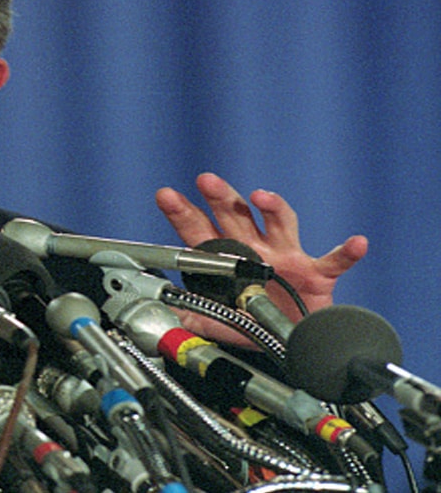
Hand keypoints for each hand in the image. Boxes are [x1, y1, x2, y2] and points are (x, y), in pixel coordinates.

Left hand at [155, 172, 367, 338]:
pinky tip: (356, 243)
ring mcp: (286, 257)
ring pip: (280, 223)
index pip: (200, 230)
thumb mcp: (218, 321)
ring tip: (261, 196)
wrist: (289, 340)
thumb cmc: (253, 321)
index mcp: (227, 257)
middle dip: (221, 197)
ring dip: (272, 207)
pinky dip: (346, 252)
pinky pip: (334, 260)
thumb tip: (166, 313)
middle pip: (237, 215)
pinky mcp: (316, 273)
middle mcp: (256, 249)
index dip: (183, 212)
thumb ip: (194, 315)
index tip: (166, 196)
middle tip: (206, 181)